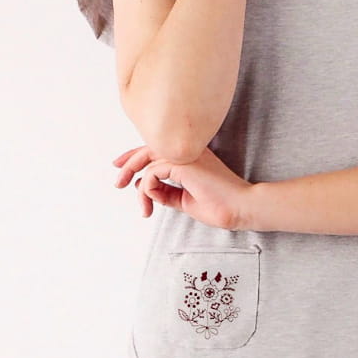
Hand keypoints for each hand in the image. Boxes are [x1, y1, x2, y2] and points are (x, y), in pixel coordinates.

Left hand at [111, 143, 254, 230]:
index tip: (125, 173)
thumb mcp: (185, 200)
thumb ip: (166, 192)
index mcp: (191, 156)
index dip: (138, 158)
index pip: (158, 149)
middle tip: (118, 182)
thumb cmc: (220, 206)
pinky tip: (153, 203)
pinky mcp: (183, 163)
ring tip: (136, 202)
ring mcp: (186, 154)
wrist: (240, 209)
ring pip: (147, 159)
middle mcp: (188, 150)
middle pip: (149, 148)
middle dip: (129, 163)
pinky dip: (148, 188)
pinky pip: (152, 172)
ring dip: (136, 180)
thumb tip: (145, 187)